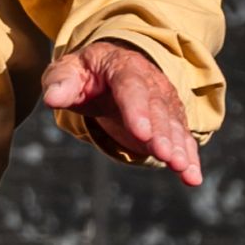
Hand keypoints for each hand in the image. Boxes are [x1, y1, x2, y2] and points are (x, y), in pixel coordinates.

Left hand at [42, 41, 202, 185]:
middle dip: (162, 133)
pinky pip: (182, 138)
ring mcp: (163, 102)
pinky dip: (189, 157)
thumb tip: (52, 97)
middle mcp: (150, 83)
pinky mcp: (171, 120)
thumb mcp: (69, 70)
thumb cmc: (87, 72)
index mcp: (123, 67)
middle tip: (166, 155)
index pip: (131, 87)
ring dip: (179, 148)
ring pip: (173, 125)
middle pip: (157, 109)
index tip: (141, 132)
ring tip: (182, 169)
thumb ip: (60, 83)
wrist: (113, 67)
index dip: (137, 109)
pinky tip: (192, 177)